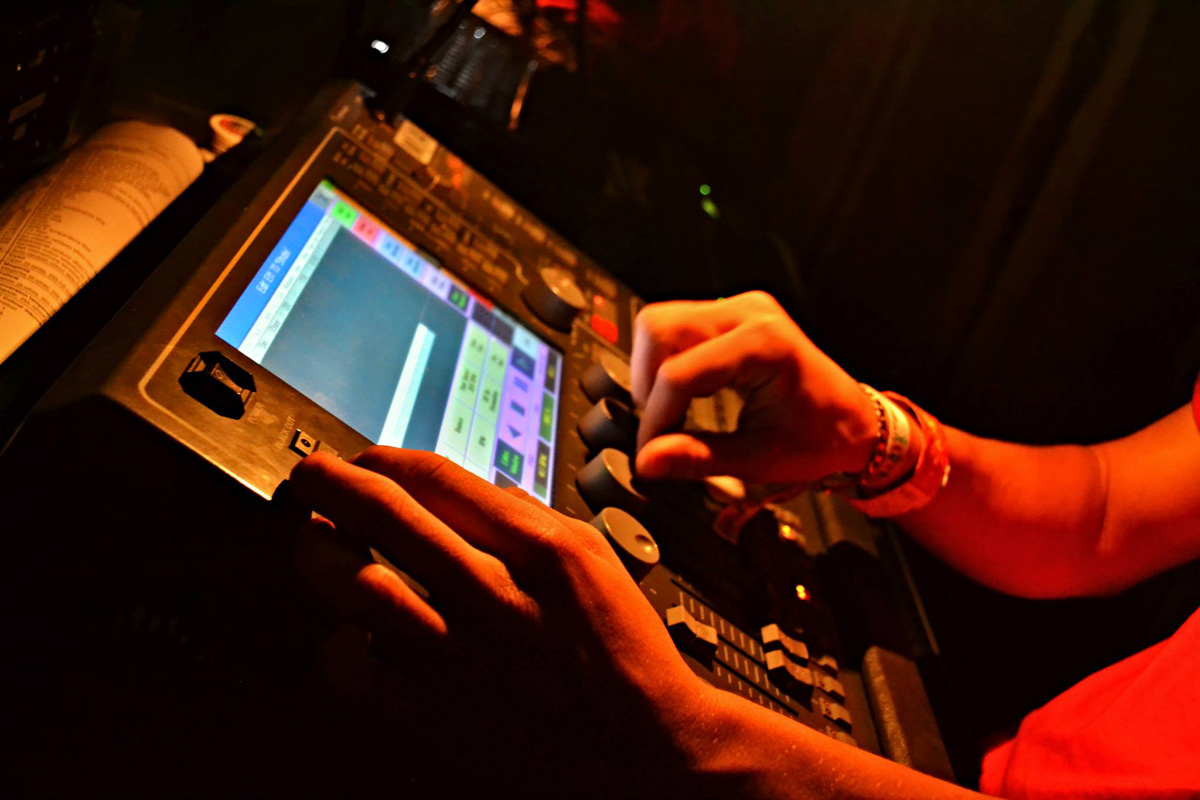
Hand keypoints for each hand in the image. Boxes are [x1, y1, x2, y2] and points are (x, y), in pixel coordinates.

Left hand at [289, 448, 720, 795]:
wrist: (649, 748)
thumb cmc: (622, 651)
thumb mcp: (596, 557)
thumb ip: (530, 516)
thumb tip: (465, 488)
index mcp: (542, 551)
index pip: (437, 479)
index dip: (384, 459)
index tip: (365, 460)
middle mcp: (497, 598)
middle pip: (386, 517)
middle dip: (330, 484)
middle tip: (310, 477)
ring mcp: (464, 661)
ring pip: (358, 587)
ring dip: (320, 555)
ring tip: (315, 545)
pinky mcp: (441, 719)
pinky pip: (359, 671)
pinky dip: (339, 643)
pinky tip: (346, 631)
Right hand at [631, 291, 877, 484]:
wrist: (854, 421)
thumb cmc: (820, 439)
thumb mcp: (759, 459)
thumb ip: (698, 458)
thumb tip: (646, 462)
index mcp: (765, 344)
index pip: (680, 373)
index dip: (656, 417)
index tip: (650, 452)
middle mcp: (750, 313)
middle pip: (660, 328)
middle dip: (648, 382)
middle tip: (660, 425)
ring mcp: (740, 308)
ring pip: (661, 323)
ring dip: (652, 369)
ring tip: (670, 411)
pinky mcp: (731, 314)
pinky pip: (677, 327)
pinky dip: (666, 361)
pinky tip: (682, 396)